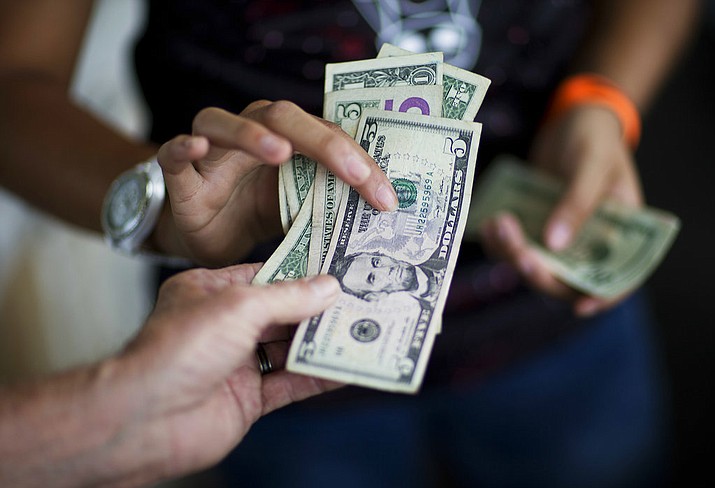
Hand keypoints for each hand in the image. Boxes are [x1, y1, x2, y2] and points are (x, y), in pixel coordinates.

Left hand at [114, 264, 341, 480]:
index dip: (301, 273)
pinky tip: (345, 367)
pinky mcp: (246, 399)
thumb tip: (328, 287)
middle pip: (281, 313)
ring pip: (288, 349)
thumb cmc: (178, 349)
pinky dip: (317, 376)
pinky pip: (289, 384)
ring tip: (361, 330)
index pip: (264, 276)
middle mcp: (223, 326)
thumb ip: (287, 297)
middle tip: (359, 300)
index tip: (338, 269)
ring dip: (322, 342)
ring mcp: (235, 364)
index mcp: (210, 292)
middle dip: (317, 309)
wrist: (146, 419)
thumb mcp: (238, 306)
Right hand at [152, 101, 397, 265]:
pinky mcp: (181, 174)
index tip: (386, 198)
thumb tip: (378, 216)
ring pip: (225, 123)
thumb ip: (325, 202)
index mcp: (287, 138)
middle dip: (325, 144)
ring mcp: (213, 150)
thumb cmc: (256, 213)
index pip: (327, 137)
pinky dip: (183, 147)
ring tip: (280, 153)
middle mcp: (251, 133)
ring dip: (253, 134)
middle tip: (355, 174)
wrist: (208, 234)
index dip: (360, 164)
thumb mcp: (297, 209)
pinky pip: (174, 153)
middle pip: (283, 117)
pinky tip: (196, 148)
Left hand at [481, 105, 643, 315]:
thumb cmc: (594, 139)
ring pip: (534, 264)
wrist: (571, 119)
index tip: (580, 307)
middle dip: (539, 272)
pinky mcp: (532, 228)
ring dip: (513, 254)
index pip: (616, 277)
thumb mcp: (592, 165)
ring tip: (497, 223)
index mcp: (620, 234)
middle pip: (565, 279)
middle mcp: (588, 244)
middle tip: (518, 252)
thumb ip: (576, 204)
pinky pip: (514, 246)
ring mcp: (558, 238)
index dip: (601, 297)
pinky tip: (487, 223)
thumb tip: (554, 244)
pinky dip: (499, 241)